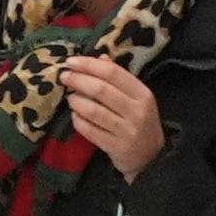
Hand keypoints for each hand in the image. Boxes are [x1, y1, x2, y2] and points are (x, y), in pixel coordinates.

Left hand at [55, 52, 167, 176]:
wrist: (152, 158)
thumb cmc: (140, 121)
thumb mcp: (136, 98)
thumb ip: (119, 77)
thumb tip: (100, 57)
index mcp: (142, 94)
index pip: (113, 73)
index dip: (89, 65)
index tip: (71, 61)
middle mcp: (137, 112)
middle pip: (101, 90)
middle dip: (78, 80)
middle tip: (64, 76)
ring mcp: (127, 131)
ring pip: (95, 111)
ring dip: (77, 101)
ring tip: (70, 98)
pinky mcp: (117, 148)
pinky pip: (91, 132)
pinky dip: (79, 121)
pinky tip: (75, 116)